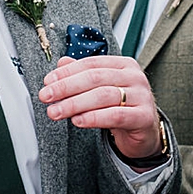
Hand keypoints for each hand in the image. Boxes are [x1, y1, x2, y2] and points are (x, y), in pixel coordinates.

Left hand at [39, 55, 164, 162]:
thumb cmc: (123, 107)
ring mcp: (141, 96)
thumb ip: (84, 75)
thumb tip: (62, 62)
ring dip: (75, 104)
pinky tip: (78, 120)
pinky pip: (116, 116)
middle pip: (95, 78)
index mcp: (124, 65)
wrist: (146, 131)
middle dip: (66, 87)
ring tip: (56, 111)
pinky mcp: (143, 117)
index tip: (48, 82)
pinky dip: (94, 118)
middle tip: (46, 96)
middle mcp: (135, 77)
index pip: (91, 63)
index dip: (67, 72)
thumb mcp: (103, 89)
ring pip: (103, 96)